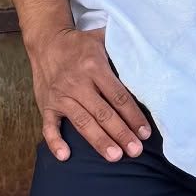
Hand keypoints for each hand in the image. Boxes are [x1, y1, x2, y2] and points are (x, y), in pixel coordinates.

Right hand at [29, 27, 152, 163]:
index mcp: (94, 67)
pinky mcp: (46, 105)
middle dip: (120, 133)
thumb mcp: (102, 38)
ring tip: (114, 157)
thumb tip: (149, 55)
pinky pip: (49, 126)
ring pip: (82, 122)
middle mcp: (77, 83)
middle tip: (135, 151)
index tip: (145, 133)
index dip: (133, 116)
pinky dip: (54, 142)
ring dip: (98, 141)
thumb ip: (122, 48)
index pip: (118, 96)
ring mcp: (60, 96)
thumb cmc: (80, 44)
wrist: (45, 41)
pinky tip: (65, 156)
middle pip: (103, 112)